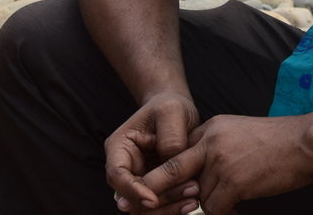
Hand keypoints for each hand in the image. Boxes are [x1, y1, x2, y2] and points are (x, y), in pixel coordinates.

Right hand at [106, 92, 201, 213]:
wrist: (178, 111)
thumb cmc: (169, 107)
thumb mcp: (171, 111)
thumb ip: (169, 136)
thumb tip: (169, 161)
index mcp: (119, 147)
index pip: (118, 175)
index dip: (132, 190)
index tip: (153, 199)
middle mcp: (125, 168)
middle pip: (130, 197)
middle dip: (157, 201)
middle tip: (188, 193)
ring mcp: (139, 179)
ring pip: (144, 206)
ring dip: (167, 207)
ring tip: (194, 199)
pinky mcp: (156, 186)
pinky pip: (160, 205)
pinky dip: (174, 206)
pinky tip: (193, 201)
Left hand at [141, 115, 312, 214]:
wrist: (306, 143)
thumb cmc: (278, 142)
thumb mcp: (239, 132)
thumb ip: (215, 147)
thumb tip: (197, 175)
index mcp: (211, 127)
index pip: (177, 152)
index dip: (166, 174)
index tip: (154, 187)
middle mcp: (211, 141)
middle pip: (171, 171)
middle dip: (155, 190)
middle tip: (140, 206)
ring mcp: (221, 161)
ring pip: (199, 197)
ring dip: (215, 203)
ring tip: (237, 197)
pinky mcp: (233, 181)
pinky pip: (215, 208)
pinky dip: (226, 211)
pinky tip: (241, 205)